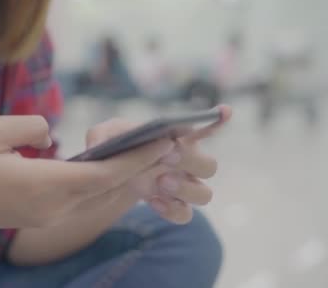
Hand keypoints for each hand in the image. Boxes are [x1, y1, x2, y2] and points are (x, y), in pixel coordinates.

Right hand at [0, 115, 171, 237]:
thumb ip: (32, 126)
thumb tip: (53, 136)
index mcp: (45, 185)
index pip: (105, 174)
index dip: (138, 159)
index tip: (165, 142)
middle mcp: (56, 205)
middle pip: (109, 186)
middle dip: (141, 166)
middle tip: (169, 144)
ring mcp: (51, 214)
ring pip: (98, 193)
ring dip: (124, 174)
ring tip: (149, 151)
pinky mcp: (45, 215)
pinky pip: (83, 196)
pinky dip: (103, 181)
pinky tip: (113, 165)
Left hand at [85, 106, 232, 224]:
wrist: (107, 181)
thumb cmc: (113, 150)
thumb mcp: (103, 136)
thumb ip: (103, 134)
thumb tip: (107, 145)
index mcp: (177, 139)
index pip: (205, 127)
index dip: (218, 120)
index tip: (224, 111)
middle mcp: (186, 163)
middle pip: (209, 165)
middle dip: (192, 161)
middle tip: (167, 157)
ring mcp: (182, 187)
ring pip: (204, 194)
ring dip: (185, 190)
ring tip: (160, 182)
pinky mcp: (172, 207)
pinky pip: (185, 214)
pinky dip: (172, 210)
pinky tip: (152, 200)